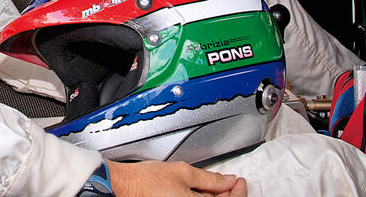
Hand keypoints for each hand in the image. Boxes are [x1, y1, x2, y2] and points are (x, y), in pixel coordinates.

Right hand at [107, 160, 246, 196]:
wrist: (125, 185)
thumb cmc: (146, 180)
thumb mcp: (183, 171)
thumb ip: (209, 178)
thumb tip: (226, 180)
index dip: (238, 191)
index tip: (240, 182)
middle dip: (229, 194)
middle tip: (232, 182)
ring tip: (217, 184)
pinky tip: (202, 191)